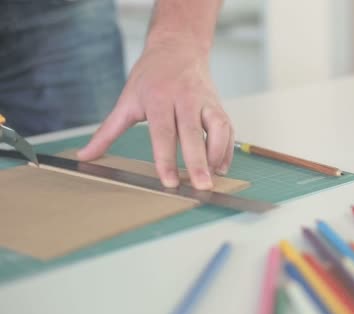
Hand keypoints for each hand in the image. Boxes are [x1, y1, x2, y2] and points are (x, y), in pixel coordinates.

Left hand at [78, 36, 233, 189]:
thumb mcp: (126, 100)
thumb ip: (107, 132)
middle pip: (193, 133)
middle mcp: (185, 97)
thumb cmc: (151, 76)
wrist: (178, 48)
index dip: (166, 158)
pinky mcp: (219, 105)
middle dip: (198, 162)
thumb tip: (84, 156)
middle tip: (201, 186)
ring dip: (218, 154)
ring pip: (218, 128)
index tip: (169, 182)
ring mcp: (205, 100)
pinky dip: (227, 149)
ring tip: (213, 177)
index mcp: (159, 97)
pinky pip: (228, 128)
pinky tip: (221, 166)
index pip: (163, 132)